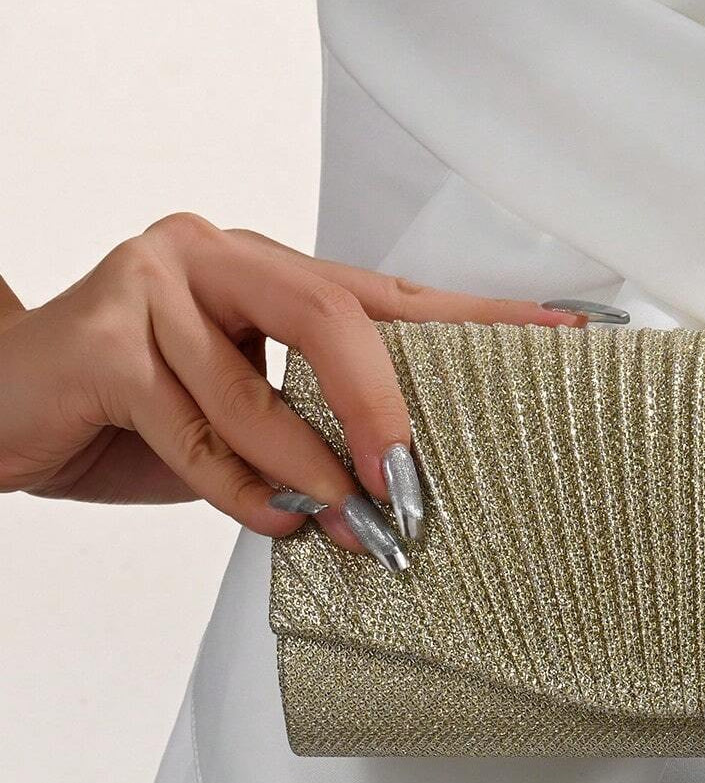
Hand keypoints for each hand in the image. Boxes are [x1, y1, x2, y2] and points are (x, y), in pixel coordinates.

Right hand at [0, 213, 605, 569]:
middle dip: (388, 409)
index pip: (392, 293)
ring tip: (347, 527)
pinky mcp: (102, 335)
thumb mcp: (246, 421)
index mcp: (268, 271)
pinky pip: (195, 428)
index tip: (568, 334)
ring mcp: (153, 281)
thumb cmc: (136, 418)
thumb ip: (316, 432)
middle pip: (336, 313)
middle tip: (416, 487)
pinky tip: (270, 520)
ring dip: (311, 473)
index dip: (482, 317)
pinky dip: (240, 489)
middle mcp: (217, 255)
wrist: (1, 412)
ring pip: (261, 388)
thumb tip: (402, 491)